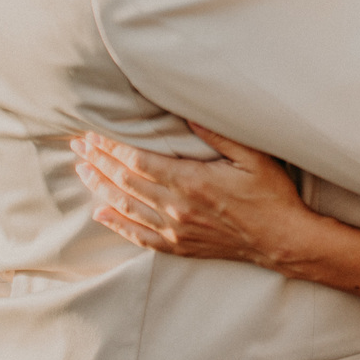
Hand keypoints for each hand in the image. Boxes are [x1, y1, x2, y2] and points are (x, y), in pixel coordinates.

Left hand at [71, 124, 309, 270]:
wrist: (280, 239)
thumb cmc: (271, 194)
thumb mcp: (253, 157)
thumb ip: (219, 135)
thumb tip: (189, 114)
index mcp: (192, 181)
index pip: (140, 161)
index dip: (113, 148)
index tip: (95, 134)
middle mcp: (177, 207)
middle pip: (127, 181)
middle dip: (99, 161)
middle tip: (78, 145)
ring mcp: (176, 229)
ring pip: (127, 206)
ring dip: (101, 187)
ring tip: (82, 170)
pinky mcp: (180, 245)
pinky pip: (139, 236)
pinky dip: (117, 224)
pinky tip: (100, 213)